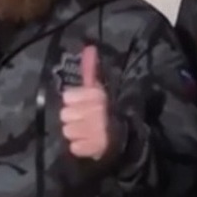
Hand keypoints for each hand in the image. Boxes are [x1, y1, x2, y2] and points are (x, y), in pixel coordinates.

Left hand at [60, 45, 109, 159]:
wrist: (132, 135)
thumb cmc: (113, 107)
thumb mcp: (102, 87)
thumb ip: (92, 69)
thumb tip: (89, 47)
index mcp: (97, 95)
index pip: (67, 97)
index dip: (74, 101)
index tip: (82, 103)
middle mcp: (95, 112)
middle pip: (65, 115)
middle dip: (74, 117)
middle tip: (85, 118)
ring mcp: (95, 132)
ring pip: (67, 131)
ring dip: (76, 132)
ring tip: (87, 131)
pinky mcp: (95, 149)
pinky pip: (75, 147)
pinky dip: (81, 146)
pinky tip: (89, 142)